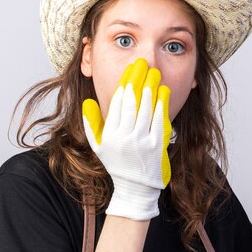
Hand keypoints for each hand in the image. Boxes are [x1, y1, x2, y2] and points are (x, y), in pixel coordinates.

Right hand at [82, 58, 171, 219]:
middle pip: (131, 102)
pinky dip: (161, 104)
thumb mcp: (98, 146)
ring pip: (146, 109)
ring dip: (150, 88)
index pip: (117, 103)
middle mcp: (124, 138)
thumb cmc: (117, 164)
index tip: (129, 70)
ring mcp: (142, 142)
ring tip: (152, 73)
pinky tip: (162, 91)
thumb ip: (91, 124)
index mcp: (110, 135)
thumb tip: (88, 101)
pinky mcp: (157, 146)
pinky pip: (159, 120)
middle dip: (137, 80)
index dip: (124, 84)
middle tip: (142, 64)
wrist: (136, 188)